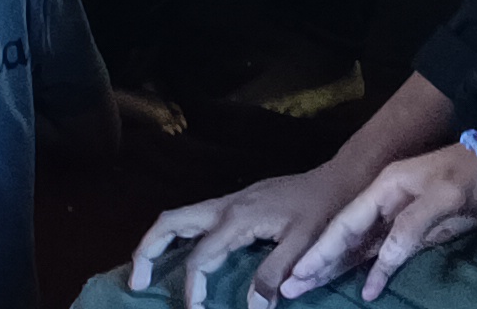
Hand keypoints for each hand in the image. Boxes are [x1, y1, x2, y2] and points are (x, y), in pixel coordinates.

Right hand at [122, 167, 376, 306]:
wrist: (339, 180)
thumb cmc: (323, 212)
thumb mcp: (304, 246)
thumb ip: (274, 274)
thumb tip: (249, 306)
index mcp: (238, 218)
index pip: (200, 257)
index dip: (193, 289)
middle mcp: (225, 206)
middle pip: (170, 222)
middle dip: (147, 250)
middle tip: (136, 282)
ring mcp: (229, 201)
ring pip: (179, 216)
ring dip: (157, 241)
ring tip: (145, 268)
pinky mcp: (236, 203)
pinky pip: (194, 219)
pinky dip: (177, 237)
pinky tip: (182, 255)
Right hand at [297, 142, 476, 300]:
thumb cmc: (472, 175)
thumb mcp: (443, 197)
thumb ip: (409, 228)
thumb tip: (380, 262)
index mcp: (384, 188)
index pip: (344, 223)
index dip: (321, 249)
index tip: (298, 271)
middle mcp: (384, 204)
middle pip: (344, 237)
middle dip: (317, 262)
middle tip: (290, 288)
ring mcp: (399, 220)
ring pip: (359, 248)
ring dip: (336, 269)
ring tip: (309, 289)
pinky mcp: (416, 234)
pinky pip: (383, 255)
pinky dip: (370, 272)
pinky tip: (363, 290)